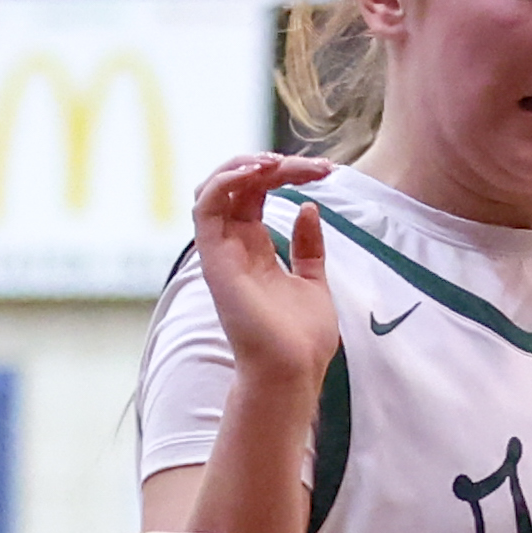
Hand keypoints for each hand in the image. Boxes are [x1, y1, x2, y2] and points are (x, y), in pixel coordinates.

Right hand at [192, 154, 340, 389]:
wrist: (292, 370)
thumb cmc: (301, 338)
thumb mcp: (313, 280)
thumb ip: (307, 246)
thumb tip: (308, 208)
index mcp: (254, 248)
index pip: (257, 192)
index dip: (287, 172)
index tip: (326, 170)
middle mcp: (233, 245)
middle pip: (238, 184)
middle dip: (274, 164)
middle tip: (313, 165)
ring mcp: (221, 251)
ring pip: (215, 188)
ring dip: (245, 165)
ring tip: (280, 161)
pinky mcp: (214, 259)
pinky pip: (206, 207)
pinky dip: (226, 181)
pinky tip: (257, 171)